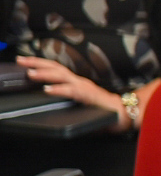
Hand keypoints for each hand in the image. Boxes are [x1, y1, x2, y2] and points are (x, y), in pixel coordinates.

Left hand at [15, 57, 160, 131]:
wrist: (125, 114)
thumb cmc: (105, 111)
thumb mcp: (82, 104)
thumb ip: (68, 100)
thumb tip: (50, 103)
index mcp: (77, 83)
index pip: (57, 70)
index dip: (40, 64)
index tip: (25, 62)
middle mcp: (80, 82)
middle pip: (56, 68)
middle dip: (37, 63)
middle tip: (21, 60)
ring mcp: (85, 88)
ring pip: (63, 76)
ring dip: (45, 74)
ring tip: (31, 73)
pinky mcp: (90, 97)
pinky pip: (72, 91)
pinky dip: (59, 89)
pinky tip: (48, 89)